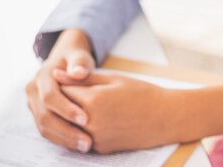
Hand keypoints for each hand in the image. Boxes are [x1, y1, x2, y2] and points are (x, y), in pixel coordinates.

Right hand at [25, 29, 95, 151]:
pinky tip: (78, 144)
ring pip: (44, 126)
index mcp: (42, 76)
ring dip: (64, 138)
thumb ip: (79, 63)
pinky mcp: (39, 114)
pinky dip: (62, 139)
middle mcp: (33, 91)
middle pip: (45, 115)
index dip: (67, 109)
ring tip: (85, 145)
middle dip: (66, 130)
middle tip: (87, 141)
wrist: (65, 60)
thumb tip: (78, 73)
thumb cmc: (76, 59)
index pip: (50, 96)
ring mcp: (34, 104)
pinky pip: (47, 130)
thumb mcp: (79, 56)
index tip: (85, 119)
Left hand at [58, 73, 175, 153]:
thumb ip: (83, 78)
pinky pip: (82, 137)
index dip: (65, 84)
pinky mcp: (101, 148)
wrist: (166, 118)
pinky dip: (84, 128)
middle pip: (62, 111)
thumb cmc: (143, 93)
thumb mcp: (114, 79)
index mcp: (93, 100)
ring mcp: (95, 138)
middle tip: (76, 92)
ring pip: (70, 127)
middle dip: (65, 101)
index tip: (71, 80)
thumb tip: (56, 75)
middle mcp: (90, 122)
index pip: (62, 91)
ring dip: (72, 116)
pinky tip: (97, 118)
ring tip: (87, 105)